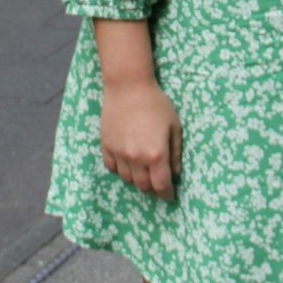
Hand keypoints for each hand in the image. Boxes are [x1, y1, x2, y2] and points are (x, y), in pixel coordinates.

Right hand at [99, 79, 181, 199]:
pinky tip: (127, 165)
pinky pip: (112, 167)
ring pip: (127, 179)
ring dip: (137, 181)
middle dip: (153, 189)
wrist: (128, 87)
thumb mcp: (174, 126)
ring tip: (144, 175)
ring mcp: (119, 153)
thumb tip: (175, 173)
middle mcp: (136, 158)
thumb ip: (176, 152)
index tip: (170, 196)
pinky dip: (120, 170)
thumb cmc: (156, 104)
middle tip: (158, 186)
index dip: (167, 194)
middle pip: (143, 186)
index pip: (161, 185)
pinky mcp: (106, 146)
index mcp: (156, 154)